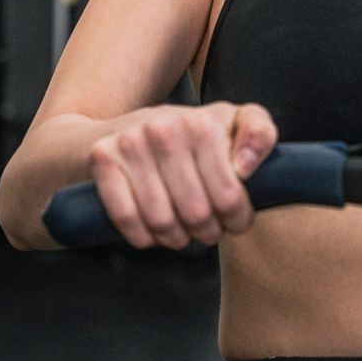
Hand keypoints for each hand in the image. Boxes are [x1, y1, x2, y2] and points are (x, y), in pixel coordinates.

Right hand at [87, 101, 277, 249]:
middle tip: (207, 230)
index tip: (235, 220)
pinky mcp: (103, 158)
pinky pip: (126, 218)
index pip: (229, 195)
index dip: (237, 218)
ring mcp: (132, 141)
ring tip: (182, 233)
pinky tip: (152, 233)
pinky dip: (142, 237)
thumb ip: (258, 134)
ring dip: (175, 238)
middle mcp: (167, 127)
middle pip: (197, 213)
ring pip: (162, 221)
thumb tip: (245, 168)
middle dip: (206, 232)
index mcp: (204, 122)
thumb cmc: (188, 136)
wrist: (119, 130)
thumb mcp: (231, 124)